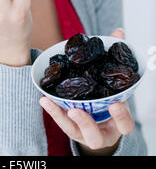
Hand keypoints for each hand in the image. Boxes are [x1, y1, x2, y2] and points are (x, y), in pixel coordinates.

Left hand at [39, 28, 134, 154]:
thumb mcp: (113, 82)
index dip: (121, 116)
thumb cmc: (109, 96)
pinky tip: (43, 97)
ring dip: (61, 117)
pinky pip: (60, 121)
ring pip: (73, 130)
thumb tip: (118, 32)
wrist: (101, 119)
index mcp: (118, 122)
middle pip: (95, 136)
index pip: (124, 124)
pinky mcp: (70, 128)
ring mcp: (84, 133)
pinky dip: (52, 110)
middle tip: (76, 110)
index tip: (115, 105)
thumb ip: (114, 59)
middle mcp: (101, 131)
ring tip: (50, 101)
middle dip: (86, 123)